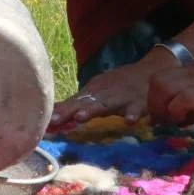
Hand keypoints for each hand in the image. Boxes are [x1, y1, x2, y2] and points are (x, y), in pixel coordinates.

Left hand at [48, 50, 177, 128]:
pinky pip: (135, 110)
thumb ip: (76, 105)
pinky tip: (128, 121)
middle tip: (54, 119)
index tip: (44, 122)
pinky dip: (132, 114)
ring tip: (80, 117)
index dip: (59, 112)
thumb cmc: (118, 86)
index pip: (72, 103)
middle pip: (83, 103)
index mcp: (92, 93)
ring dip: (93, 110)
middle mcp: (102, 95)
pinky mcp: (138, 103)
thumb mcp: (96, 92)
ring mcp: (120, 98)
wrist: (150, 72)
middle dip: (69, 111)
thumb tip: (51, 117)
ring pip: (105, 105)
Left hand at [147, 56, 193, 124]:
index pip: (169, 78)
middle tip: (166, 121)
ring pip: (160, 86)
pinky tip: (186, 122)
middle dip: (155, 102)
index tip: (170, 115)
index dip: (164, 98)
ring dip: (161, 107)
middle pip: (156, 79)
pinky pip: (179, 99)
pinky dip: (176, 111)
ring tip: (173, 122)